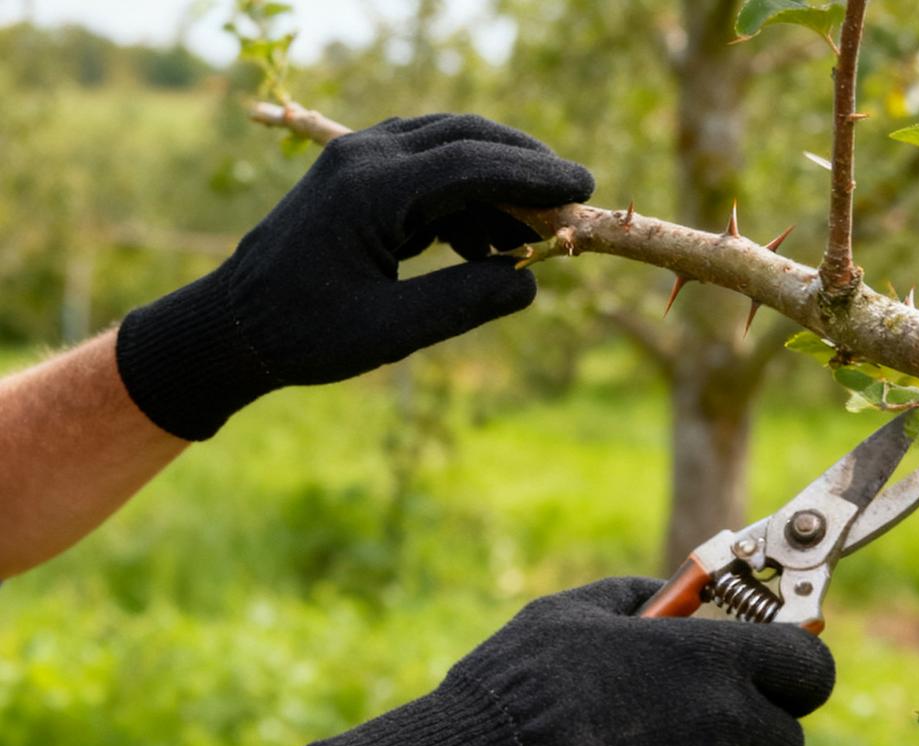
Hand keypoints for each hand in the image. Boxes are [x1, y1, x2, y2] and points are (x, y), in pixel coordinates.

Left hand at [117, 114, 593, 439]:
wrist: (234, 327)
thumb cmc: (304, 335)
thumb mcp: (391, 331)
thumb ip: (464, 303)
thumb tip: (529, 284)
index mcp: (370, 187)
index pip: (471, 164)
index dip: (534, 178)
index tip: (584, 191)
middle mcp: (365, 156)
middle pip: (465, 137)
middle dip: (524, 167)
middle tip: (573, 200)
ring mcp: (358, 161)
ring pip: (448, 149)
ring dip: (495, 186)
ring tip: (530, 240)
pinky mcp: (358, 180)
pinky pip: (426, 172)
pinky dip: (464, 200)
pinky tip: (482, 246)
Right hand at [297, 577, 834, 745]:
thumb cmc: (520, 684)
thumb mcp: (572, 613)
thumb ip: (636, 597)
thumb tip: (669, 598)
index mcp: (710, 658)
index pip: (810, 666)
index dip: (796, 668)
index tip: (775, 671)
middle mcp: (727, 723)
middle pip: (785, 738)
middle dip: (749, 731)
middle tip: (693, 721)